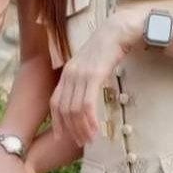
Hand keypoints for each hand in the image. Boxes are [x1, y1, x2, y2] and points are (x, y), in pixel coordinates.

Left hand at [48, 17, 128, 148]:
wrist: (117, 31)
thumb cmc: (107, 49)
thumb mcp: (90, 66)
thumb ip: (84, 81)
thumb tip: (85, 100)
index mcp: (66, 73)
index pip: (54, 102)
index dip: (56, 121)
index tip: (60, 136)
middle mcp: (69, 74)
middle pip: (63, 109)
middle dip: (70, 129)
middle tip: (80, 142)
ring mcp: (80, 75)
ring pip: (74, 109)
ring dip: (81, 128)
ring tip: (89, 139)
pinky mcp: (93, 75)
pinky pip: (87, 103)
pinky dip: (89, 119)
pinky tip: (95, 129)